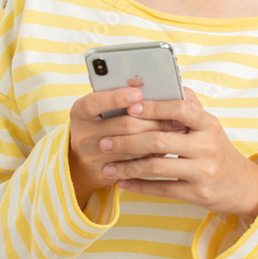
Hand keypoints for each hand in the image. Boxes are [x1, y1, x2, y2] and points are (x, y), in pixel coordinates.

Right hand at [68, 85, 187, 207]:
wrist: (82, 162)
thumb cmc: (100, 126)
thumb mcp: (101, 109)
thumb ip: (120, 97)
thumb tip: (148, 85)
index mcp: (80, 112)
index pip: (95, 102)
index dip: (116, 98)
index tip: (138, 93)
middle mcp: (82, 135)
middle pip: (122, 125)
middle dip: (152, 119)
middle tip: (175, 115)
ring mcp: (91, 157)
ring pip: (132, 147)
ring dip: (157, 137)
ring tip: (177, 129)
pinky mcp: (104, 174)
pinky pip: (134, 164)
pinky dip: (152, 155)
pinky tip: (166, 148)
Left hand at [98, 86, 257, 221]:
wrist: (243, 187)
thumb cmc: (218, 151)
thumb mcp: (210, 126)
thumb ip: (190, 107)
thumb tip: (168, 83)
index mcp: (209, 124)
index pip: (179, 109)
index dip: (153, 107)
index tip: (129, 108)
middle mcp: (207, 146)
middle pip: (159, 139)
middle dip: (127, 141)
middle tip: (104, 142)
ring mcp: (203, 171)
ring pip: (156, 166)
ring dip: (127, 166)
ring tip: (107, 166)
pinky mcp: (197, 193)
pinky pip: (161, 189)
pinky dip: (138, 186)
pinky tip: (122, 183)